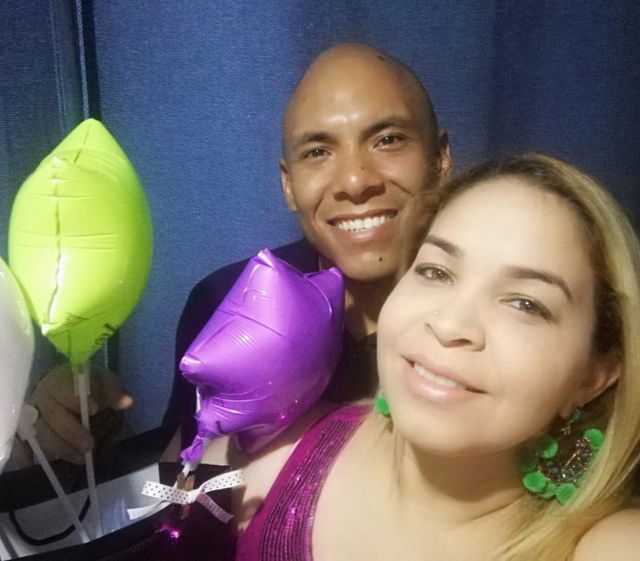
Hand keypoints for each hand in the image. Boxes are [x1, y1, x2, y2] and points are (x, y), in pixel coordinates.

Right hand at [12, 363, 132, 466]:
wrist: (64, 384)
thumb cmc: (87, 384)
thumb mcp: (103, 381)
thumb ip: (112, 391)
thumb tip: (126, 402)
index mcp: (60, 380)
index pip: (64, 389)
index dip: (76, 400)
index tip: (94, 409)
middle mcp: (42, 396)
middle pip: (52, 416)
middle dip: (71, 432)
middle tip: (89, 446)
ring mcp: (32, 413)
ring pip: (40, 432)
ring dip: (59, 447)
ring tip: (80, 458)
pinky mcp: (27, 428)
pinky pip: (20, 442)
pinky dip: (24, 454)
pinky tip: (32, 465)